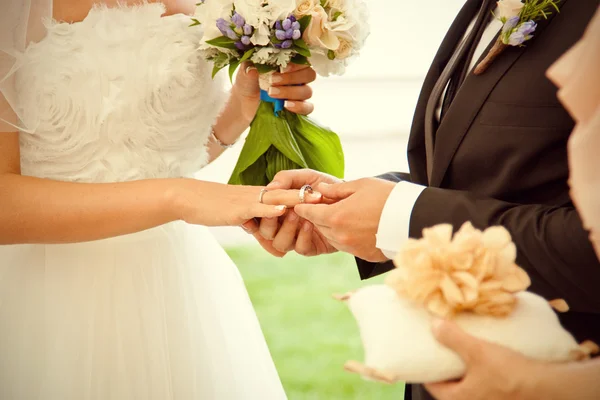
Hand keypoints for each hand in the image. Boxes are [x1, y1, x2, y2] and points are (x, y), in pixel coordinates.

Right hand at [171, 178, 319, 226]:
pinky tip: (282, 208)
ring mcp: (250, 200)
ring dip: (296, 200)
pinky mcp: (238, 208)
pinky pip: (257, 207)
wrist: (191, 201)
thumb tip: (279, 251)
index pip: (289, 197)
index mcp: (263, 199)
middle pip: (289, 194)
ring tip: (316, 199)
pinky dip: (270, 208)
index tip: (329, 199)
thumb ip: (263, 234)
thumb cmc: (216, 210)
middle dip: (310, 196)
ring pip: (277, 198)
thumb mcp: (244, 222)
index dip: (308, 199)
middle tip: (332, 196)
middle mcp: (259, 197)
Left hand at [233, 63, 316, 120]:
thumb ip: (249, 67)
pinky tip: (286, 105)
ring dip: (290, 92)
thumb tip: (253, 69)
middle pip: (309, 74)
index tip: (282, 67)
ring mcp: (298, 93)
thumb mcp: (245, 73)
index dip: (296, 63)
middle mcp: (296, 78)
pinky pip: (308, 107)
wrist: (243, 105)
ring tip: (271, 93)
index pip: (302, 59)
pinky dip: (299, 106)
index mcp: (288, 64)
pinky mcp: (298, 108)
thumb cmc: (247, 84)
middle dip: (291, 78)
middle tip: (272, 81)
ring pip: (307, 91)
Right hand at [242, 169, 340, 256]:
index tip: (269, 201)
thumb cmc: (326, 186)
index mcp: (279, 208)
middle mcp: (285, 224)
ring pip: (280, 244)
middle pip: (265, 233)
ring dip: (287, 230)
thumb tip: (270, 187)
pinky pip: (300, 248)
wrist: (351, 198)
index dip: (261, 211)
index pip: (261, 214)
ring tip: (299, 215)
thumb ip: (287, 178)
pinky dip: (303, 237)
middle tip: (284, 209)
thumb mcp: (307, 177)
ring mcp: (297, 237)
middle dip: (271, 223)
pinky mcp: (312, 246)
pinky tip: (311, 224)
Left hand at [293, 178, 395, 261]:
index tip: (299, 204)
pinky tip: (352, 227)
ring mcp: (351, 247)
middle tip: (318, 208)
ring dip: (329, 228)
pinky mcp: (362, 255)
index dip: (303, 207)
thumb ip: (337, 189)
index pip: (310, 213)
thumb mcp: (360, 185)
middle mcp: (340, 235)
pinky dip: (343, 237)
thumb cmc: (387, 196)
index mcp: (336, 216)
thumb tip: (319, 190)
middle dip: (317, 217)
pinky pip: (345, 246)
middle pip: (319, 227)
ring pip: (330, 238)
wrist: (412, 217)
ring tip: (337, 216)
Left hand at [425, 319, 545, 399]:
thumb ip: (453, 338)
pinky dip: (481, 372)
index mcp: (459, 399)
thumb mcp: (477, 351)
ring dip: (466, 370)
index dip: (428, 370)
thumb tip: (433, 325)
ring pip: (469, 385)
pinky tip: (485, 357)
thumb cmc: (508, 374)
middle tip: (444, 349)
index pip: (433, 387)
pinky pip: (484, 384)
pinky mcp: (503, 396)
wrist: (547, 387)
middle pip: (451, 386)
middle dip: (448, 368)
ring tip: (464, 350)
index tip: (426, 355)